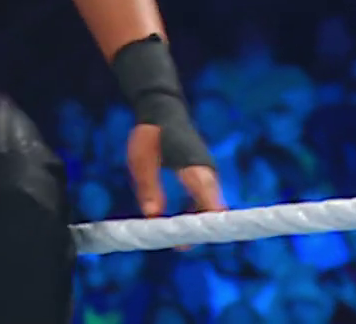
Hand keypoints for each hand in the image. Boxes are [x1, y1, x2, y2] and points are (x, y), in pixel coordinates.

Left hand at [126, 123, 225, 243]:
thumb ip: (148, 188)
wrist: (162, 110)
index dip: (205, 226)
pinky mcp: (204, 174)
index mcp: (195, 169)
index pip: (210, 204)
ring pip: (211, 206)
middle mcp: (208, 173)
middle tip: (179, 246)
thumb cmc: (151, 135)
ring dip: (198, 223)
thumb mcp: (141, 161)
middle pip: (214, 210)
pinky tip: (179, 223)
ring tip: (176, 240)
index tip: (191, 242)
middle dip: (200, 230)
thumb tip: (152, 217)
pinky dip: (196, 212)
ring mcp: (208, 174)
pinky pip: (206, 199)